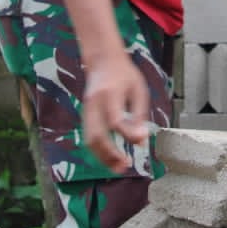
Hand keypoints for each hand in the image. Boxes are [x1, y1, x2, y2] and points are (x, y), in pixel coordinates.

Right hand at [80, 52, 151, 172]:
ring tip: (118, 167)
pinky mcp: (85, 115)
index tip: (142, 141)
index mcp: (111, 93)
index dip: (128, 134)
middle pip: (97, 135)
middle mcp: (95, 103)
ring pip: (89, 140)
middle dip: (111, 154)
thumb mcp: (139, 89)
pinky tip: (111, 158)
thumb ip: (139, 115)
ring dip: (103, 157)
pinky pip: (88, 137)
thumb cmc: (124, 75)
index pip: (116, 120)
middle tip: (126, 165)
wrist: (102, 60)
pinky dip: (98, 151)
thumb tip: (141, 141)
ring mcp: (87, 109)